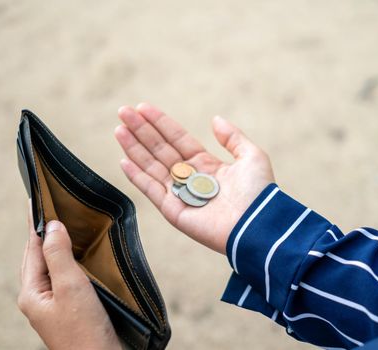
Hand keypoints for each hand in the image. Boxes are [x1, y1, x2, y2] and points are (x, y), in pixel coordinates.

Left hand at [18, 208, 120, 349]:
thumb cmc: (85, 331)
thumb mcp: (70, 286)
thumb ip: (58, 254)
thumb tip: (52, 227)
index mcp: (31, 293)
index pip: (33, 248)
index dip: (37, 224)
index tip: (35, 201)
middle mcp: (37, 298)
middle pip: (36, 257)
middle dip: (41, 234)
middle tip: (46, 209)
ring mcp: (50, 306)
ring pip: (48, 268)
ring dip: (53, 247)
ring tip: (59, 227)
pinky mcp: (66, 310)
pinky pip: (60, 278)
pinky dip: (64, 262)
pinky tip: (74, 258)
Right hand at [115, 103, 274, 253]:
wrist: (257, 225)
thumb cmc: (258, 193)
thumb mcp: (251, 156)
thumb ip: (233, 137)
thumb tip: (215, 119)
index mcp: (206, 165)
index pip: (177, 138)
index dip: (160, 123)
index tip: (143, 107)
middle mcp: (190, 178)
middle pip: (159, 149)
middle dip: (141, 130)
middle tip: (123, 111)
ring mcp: (179, 194)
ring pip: (151, 166)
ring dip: (134, 147)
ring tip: (119, 129)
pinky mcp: (173, 211)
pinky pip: (151, 190)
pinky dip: (136, 176)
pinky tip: (124, 160)